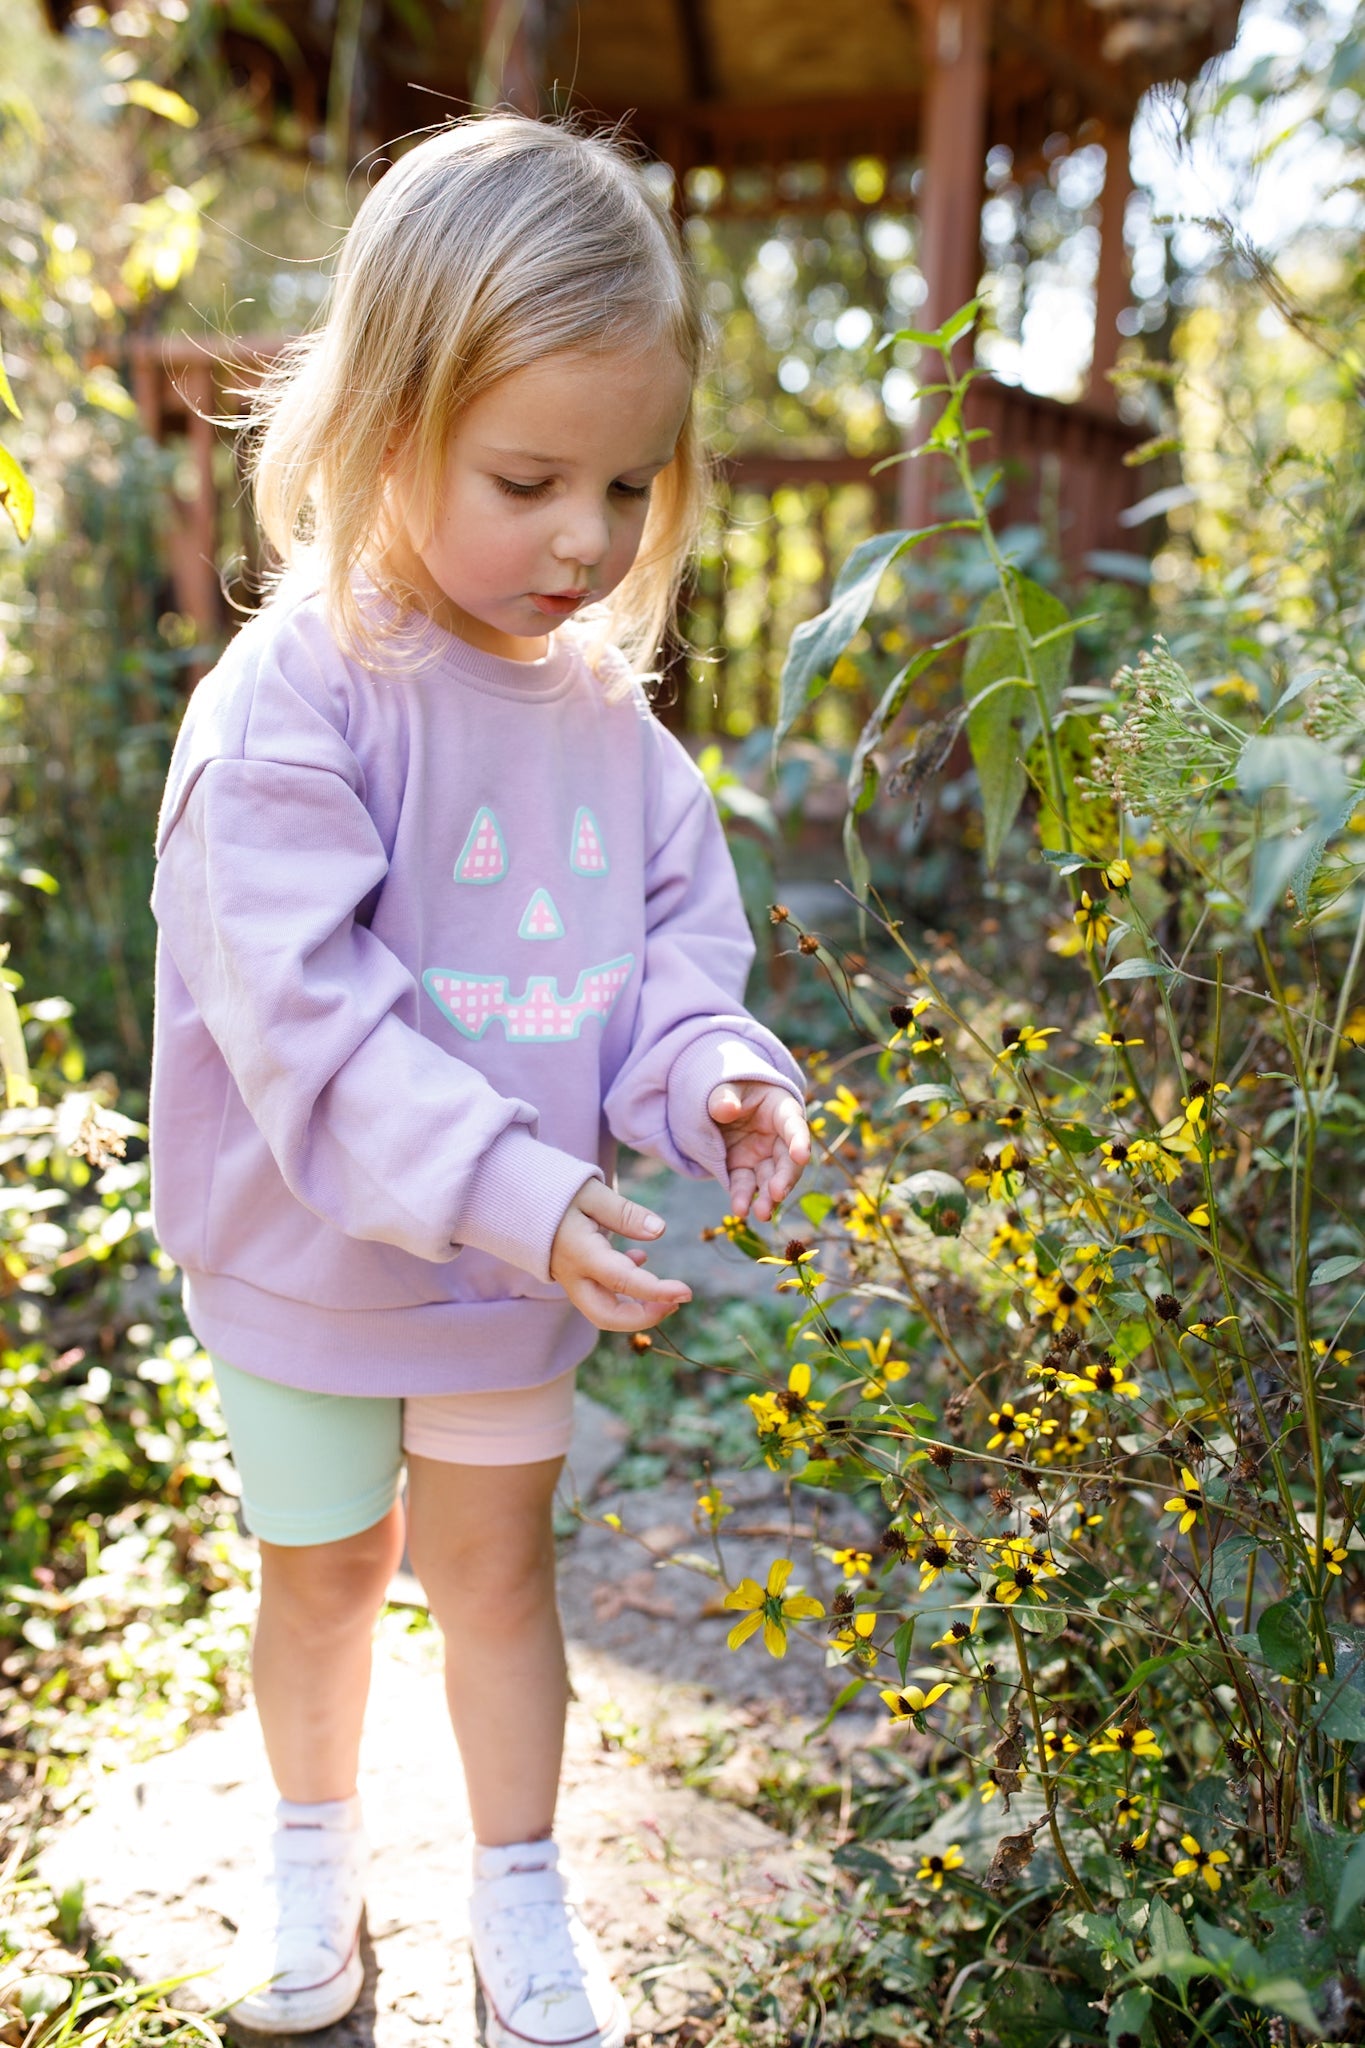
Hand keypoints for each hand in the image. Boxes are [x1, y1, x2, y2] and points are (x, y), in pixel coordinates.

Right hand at [549, 1180, 691, 1332]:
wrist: (517, 1199)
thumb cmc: (556, 1192)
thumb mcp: (591, 1193)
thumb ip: (625, 1213)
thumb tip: (659, 1230)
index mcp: (579, 1253)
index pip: (622, 1281)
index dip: (656, 1292)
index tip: (686, 1292)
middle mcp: (573, 1275)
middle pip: (608, 1315)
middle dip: (644, 1317)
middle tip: (675, 1302)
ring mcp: (571, 1280)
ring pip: (604, 1311)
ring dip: (636, 1308)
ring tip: (667, 1290)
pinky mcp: (575, 1277)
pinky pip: (601, 1296)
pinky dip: (625, 1290)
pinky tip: (638, 1260)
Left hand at [707, 1081, 810, 1222]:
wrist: (721, 1103)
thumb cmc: (732, 1089)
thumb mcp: (727, 1085)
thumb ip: (725, 1096)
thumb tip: (725, 1109)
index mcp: (782, 1110)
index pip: (794, 1125)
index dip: (800, 1140)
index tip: (801, 1155)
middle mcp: (779, 1138)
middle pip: (788, 1161)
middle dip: (785, 1179)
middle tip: (777, 1193)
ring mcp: (762, 1157)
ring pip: (770, 1180)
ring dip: (768, 1198)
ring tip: (761, 1213)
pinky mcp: (744, 1170)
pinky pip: (746, 1186)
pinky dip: (744, 1198)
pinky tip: (740, 1209)